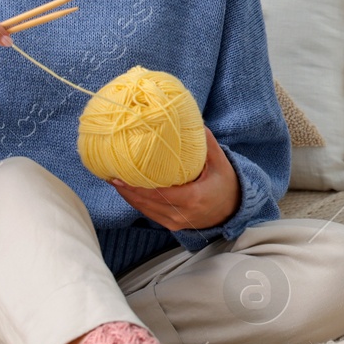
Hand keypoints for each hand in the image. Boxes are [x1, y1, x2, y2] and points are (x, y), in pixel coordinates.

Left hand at [109, 129, 240, 231]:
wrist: (233, 210)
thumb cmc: (226, 184)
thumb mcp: (220, 162)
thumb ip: (205, 142)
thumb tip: (189, 118)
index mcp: (193, 198)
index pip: (158, 194)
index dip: (137, 187)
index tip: (121, 176)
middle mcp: (182, 214)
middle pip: (147, 203)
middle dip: (126, 190)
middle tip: (110, 175)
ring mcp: (176, 222)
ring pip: (145, 210)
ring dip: (128, 197)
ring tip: (113, 181)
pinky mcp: (172, 225)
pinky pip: (150, 214)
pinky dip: (137, 203)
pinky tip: (126, 191)